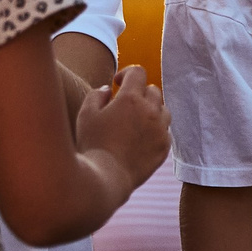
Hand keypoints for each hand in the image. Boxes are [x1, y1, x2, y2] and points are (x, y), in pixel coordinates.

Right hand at [77, 64, 169, 182]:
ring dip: (151, 110)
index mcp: (131, 99)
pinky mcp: (164, 147)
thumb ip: (96, 95)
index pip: (138, 72)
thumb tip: (107, 90)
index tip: (117, 83)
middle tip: (124, 104)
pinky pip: (165, 131)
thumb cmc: (93, 145)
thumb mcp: (86, 114)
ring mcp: (160, 130)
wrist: (106, 178)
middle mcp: (150, 111)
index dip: (126, 73)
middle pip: (152, 90)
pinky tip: (141, 138)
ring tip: (136, 120)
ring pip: (163, 109)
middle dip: (138, 92)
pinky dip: (156, 130)